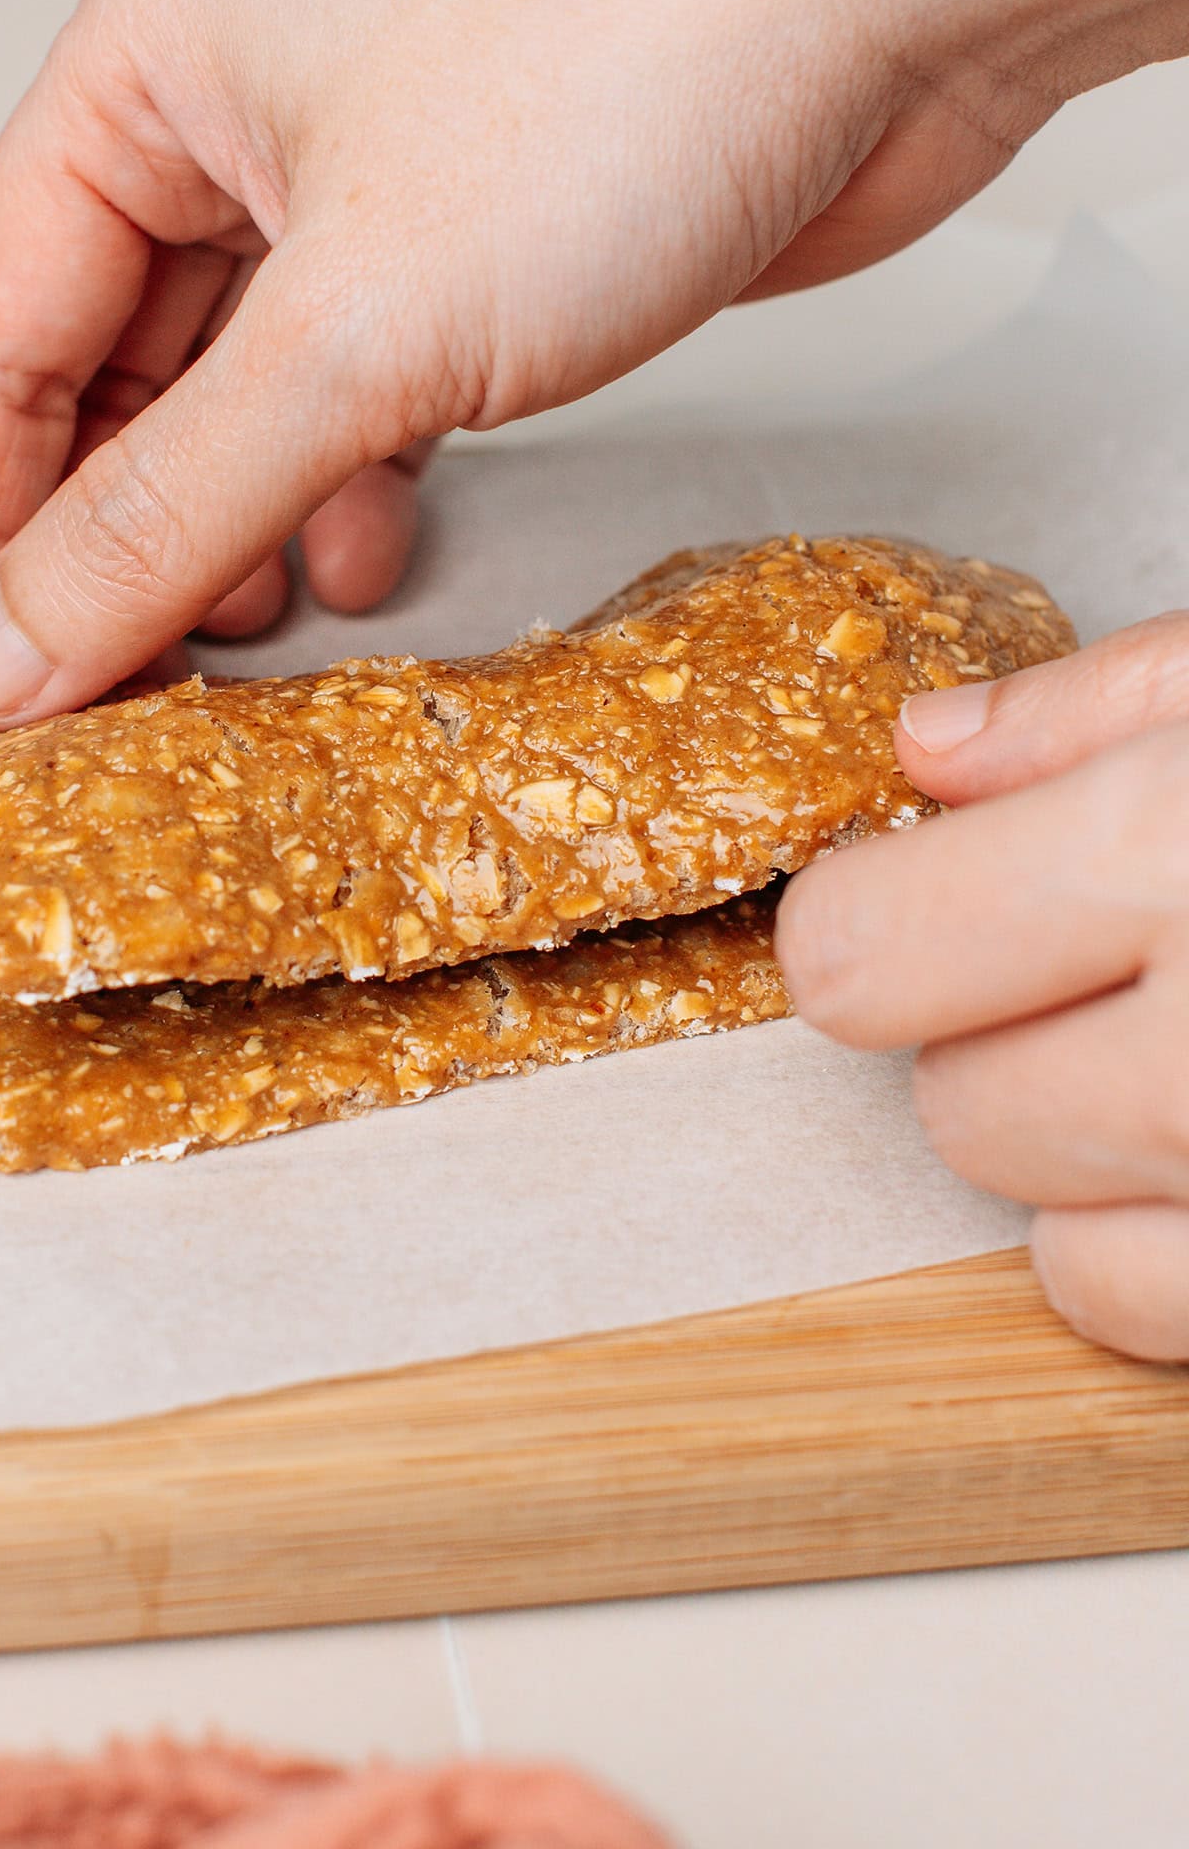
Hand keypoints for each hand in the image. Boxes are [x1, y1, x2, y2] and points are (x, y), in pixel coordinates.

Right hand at [0, 0, 1188, 724]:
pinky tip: (377, 555)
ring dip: (232, 529)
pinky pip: (358, 386)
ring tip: (245, 645)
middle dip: (108, 548)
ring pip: (236, 392)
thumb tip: (10, 652)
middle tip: (108, 707)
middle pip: (102, 375)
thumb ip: (168, 509)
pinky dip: (349, 482)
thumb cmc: (638, 55)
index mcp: (142, 68)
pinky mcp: (478, 235)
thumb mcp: (359, 330)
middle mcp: (234, 108)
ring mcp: (365, 170)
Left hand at [776, 616, 1188, 1359]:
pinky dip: (1152, 1249)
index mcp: (1180, 851)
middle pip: (956, 1108)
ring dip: (1076, 1155)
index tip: (910, 901)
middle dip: (993, 1033)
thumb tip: (932, 749)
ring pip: (1049, 1239)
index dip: (872, 923)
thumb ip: (1102, 706)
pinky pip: (1144, 1317)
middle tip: (1103, 963)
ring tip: (1181, 1052)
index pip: (866, 958)